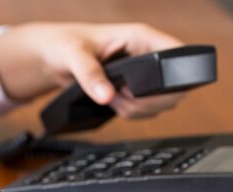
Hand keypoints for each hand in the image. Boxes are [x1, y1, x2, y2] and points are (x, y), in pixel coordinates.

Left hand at [0, 22, 183, 118]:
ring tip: (111, 96)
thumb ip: (89, 74)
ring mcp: (145, 75)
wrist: (55, 57)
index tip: (145, 87)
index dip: (172, 74)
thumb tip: (106, 95)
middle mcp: (148, 54)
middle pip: (173, 88)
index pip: (176, 53)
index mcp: (141, 37)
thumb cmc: (65, 44)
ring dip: (136, 109)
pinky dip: (130, 113)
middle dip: (147, 101)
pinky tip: (112, 102)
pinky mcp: (137, 90)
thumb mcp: (74, 55)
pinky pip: (146, 110)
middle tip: (119, 94)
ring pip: (160, 103)